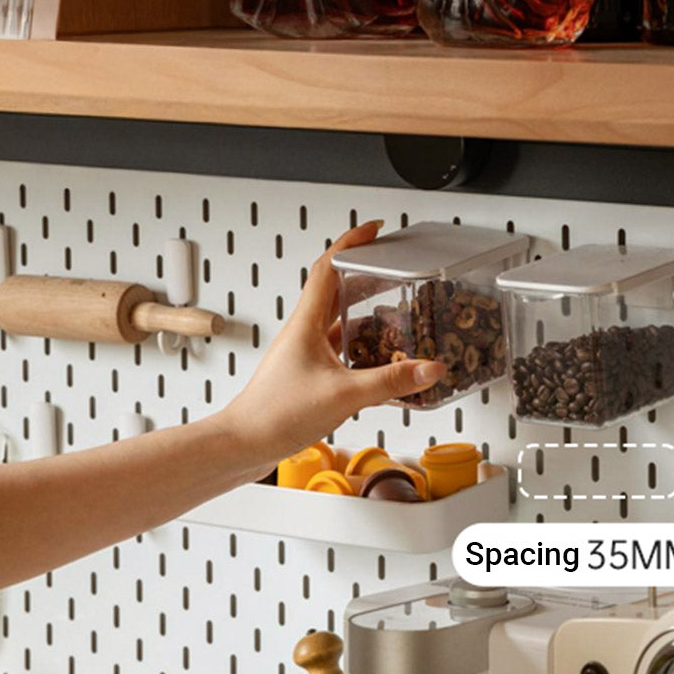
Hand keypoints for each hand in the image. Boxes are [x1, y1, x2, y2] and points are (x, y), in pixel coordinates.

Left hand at [214, 221, 446, 469]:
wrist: (244, 444)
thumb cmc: (275, 414)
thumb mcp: (344, 394)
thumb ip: (391, 382)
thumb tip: (429, 368)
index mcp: (306, 324)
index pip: (328, 267)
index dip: (352, 242)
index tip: (374, 230)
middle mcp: (303, 333)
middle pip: (335, 289)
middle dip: (364, 274)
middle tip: (391, 268)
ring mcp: (304, 354)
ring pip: (338, 322)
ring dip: (363, 312)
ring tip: (393, 313)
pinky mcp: (306, 376)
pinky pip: (338, 350)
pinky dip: (360, 348)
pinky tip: (377, 360)